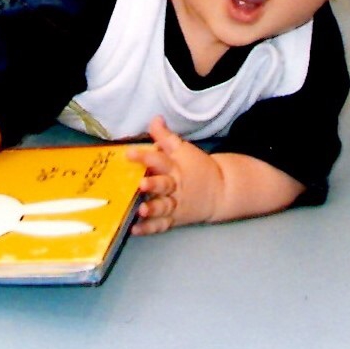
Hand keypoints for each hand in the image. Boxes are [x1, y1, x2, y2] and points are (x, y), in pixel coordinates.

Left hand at [128, 116, 221, 234]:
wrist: (221, 191)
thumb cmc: (197, 168)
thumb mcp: (182, 149)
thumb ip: (165, 136)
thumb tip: (155, 118)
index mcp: (175, 167)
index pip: (159, 159)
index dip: (145, 156)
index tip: (129, 154)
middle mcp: (174, 186)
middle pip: (163, 185)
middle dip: (153, 184)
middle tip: (142, 184)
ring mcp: (175, 204)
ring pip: (163, 207)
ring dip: (152, 209)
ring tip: (140, 210)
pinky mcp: (174, 219)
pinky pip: (161, 225)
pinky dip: (148, 229)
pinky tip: (134, 230)